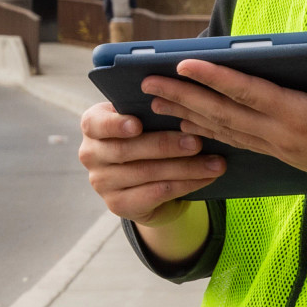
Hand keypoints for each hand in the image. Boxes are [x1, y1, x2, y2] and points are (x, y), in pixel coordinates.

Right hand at [77, 101, 222, 224]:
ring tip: (215, 163)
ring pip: (147, 173)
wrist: (147, 180)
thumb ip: (152, 111)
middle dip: (165, 146)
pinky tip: (206, 178)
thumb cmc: (147, 137)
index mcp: (93, 125)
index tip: (137, 124)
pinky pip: (156, 194)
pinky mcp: (118, 204)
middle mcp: (90, 154)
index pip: (96, 123)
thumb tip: (185, 102)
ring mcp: (101, 183)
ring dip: (185, 168)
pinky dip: (185, 185)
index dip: (115, 124)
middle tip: (197, 142)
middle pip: (127, 150)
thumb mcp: (144, 121)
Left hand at [143, 51, 306, 214]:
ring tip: (156, 103)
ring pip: (223, 128)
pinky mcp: (280, 153)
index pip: (247, 94)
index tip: (183, 64)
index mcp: (299, 118)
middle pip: (222, 113)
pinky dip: (208, 131)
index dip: (214, 78)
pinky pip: (235, 140)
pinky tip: (191, 126)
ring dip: (188, 114)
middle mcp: (280, 134)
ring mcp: (278, 146)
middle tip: (147, 83)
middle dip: (183, 96)